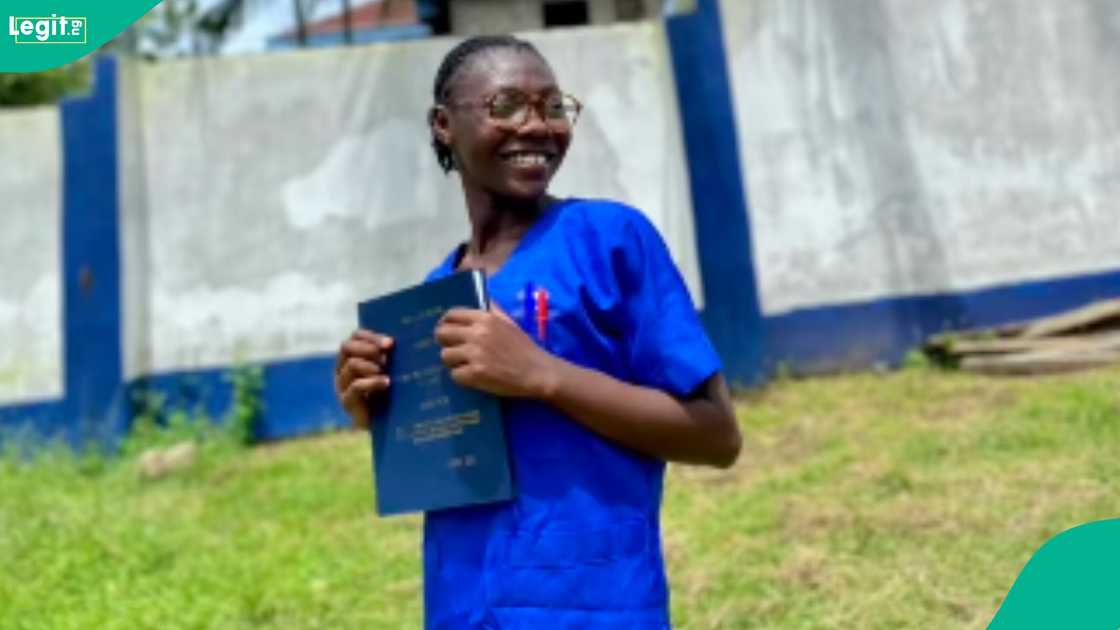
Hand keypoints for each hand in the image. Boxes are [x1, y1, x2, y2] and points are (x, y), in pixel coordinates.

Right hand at [335, 329, 393, 428]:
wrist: (386, 426)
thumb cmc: (390, 394)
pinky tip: (386, 383)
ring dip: (371, 365)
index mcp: (351, 357)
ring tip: (386, 371)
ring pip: (352, 365)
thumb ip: (389, 356)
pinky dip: (372, 382)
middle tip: (387, 356)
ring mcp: (342, 385)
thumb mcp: (390, 371)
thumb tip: (401, 341)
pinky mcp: (346, 401)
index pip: (355, 337)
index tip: (390, 343)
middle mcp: (342, 369)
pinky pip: (355, 386)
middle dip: (368, 348)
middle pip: (347, 347)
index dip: (371, 337)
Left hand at [434, 304, 557, 398]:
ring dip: (453, 361)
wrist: (537, 371)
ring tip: (466, 364)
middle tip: (454, 349)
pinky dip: (462, 377)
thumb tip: (481, 297)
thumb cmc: (524, 347)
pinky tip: (473, 377)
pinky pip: (454, 374)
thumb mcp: (509, 321)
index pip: (451, 315)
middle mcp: (477, 334)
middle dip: (445, 342)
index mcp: (485, 318)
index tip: (449, 331)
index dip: (446, 323)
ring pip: (445, 355)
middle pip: (441, 334)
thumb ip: (492, 309)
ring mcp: (475, 354)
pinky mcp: (475, 374)